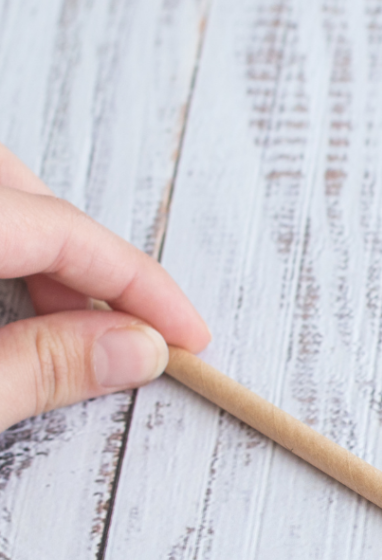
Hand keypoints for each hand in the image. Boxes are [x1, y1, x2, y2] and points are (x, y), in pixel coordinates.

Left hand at [0, 143, 209, 430]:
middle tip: (131, 330)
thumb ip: (37, 369)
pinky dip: (4, 255)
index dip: (136, 283)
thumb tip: (136, 350)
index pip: (60, 230)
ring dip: (44, 255)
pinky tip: (10, 310)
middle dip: (90, 257)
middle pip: (22, 190)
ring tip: (73, 330)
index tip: (186, 333)